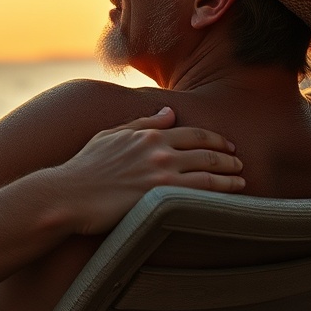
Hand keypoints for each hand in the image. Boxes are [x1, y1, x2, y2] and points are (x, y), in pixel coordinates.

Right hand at [56, 107, 243, 235]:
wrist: (68, 194)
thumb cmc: (83, 167)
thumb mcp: (110, 135)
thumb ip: (142, 123)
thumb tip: (169, 113)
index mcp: (147, 134)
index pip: (192, 133)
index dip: (214, 138)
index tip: (226, 145)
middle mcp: (158, 150)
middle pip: (206, 151)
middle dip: (227, 157)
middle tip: (240, 162)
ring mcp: (161, 173)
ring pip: (209, 172)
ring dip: (230, 176)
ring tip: (242, 180)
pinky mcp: (161, 196)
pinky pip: (201, 193)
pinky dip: (221, 192)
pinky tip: (232, 196)